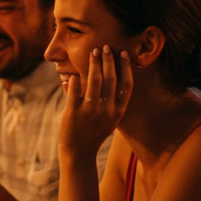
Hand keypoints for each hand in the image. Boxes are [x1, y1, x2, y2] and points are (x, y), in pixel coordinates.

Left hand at [60, 46, 133, 165]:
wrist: (79, 153)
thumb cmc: (93, 133)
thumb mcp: (109, 119)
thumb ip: (112, 101)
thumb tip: (109, 77)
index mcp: (118, 111)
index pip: (126, 85)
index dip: (126, 67)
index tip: (123, 53)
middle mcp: (107, 110)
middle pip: (111, 79)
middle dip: (109, 60)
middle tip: (105, 47)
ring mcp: (90, 111)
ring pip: (94, 81)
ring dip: (94, 63)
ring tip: (93, 52)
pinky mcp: (74, 112)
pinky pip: (75, 91)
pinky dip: (75, 80)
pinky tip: (73, 73)